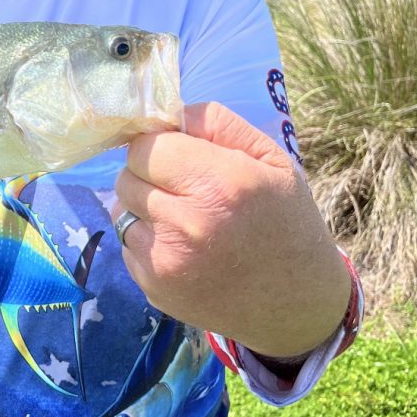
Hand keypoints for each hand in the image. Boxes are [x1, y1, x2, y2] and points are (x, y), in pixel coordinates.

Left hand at [113, 100, 350, 356]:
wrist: (296, 303)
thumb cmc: (287, 221)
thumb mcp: (271, 159)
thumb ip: (216, 124)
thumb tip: (165, 112)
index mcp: (220, 183)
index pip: (146, 145)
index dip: (160, 145)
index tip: (179, 155)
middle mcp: (186, 223)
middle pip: (127, 176)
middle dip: (149, 174)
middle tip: (184, 187)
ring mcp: (165, 260)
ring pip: (120, 210)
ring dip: (144, 208)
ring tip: (184, 219)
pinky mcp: (153, 288)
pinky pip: (127, 246)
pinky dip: (147, 241)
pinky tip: (182, 248)